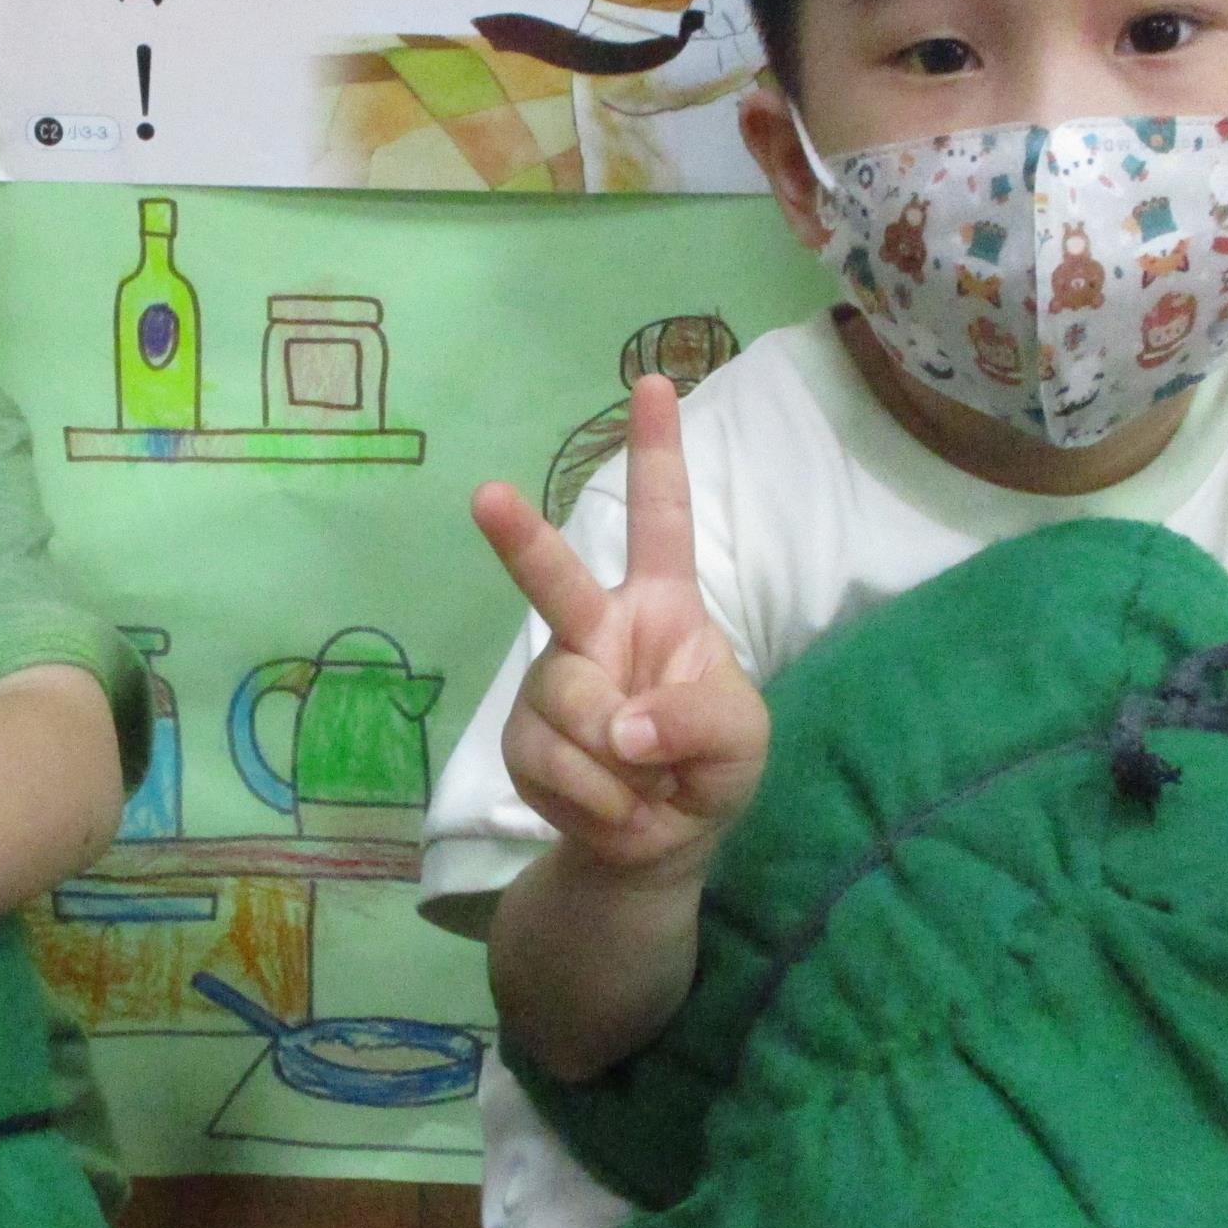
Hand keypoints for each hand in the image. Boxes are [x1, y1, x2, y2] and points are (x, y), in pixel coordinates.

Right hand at [473, 377, 767, 876]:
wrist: (660, 844)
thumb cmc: (709, 767)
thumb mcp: (740, 740)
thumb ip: (697, 720)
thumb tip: (621, 729)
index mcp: (662, 605)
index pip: (660, 519)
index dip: (657, 453)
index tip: (653, 383)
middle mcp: (597, 627)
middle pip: (556, 580)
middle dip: (521, 538)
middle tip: (487, 496)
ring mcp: (554, 681)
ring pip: (569, 701)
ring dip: (617, 761)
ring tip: (647, 786)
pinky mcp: (523, 738)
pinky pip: (551, 760)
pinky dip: (596, 797)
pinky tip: (615, 805)